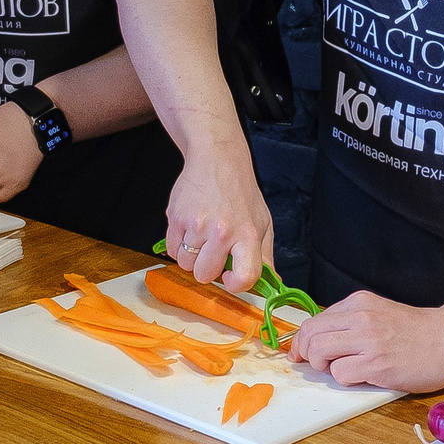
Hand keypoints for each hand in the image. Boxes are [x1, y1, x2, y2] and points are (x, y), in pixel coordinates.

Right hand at [161, 143, 271, 290]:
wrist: (217, 159)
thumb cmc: (241, 192)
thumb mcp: (263, 222)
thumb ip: (265, 255)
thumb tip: (272, 283)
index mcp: (248, 234)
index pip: (245, 277)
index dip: (236, 284)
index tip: (230, 276)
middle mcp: (223, 231)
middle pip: (205, 275)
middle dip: (208, 268)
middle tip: (214, 250)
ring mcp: (197, 224)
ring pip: (185, 265)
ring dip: (192, 257)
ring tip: (202, 236)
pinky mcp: (176, 217)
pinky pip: (171, 250)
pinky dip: (178, 245)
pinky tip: (190, 229)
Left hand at [287, 291, 443, 392]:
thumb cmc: (417, 331)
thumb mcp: (379, 313)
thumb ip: (352, 321)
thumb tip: (321, 339)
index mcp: (358, 303)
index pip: (314, 320)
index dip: (302, 341)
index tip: (300, 353)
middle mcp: (360, 317)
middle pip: (310, 335)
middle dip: (307, 354)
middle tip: (319, 365)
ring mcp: (368, 340)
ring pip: (319, 352)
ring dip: (323, 366)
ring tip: (342, 369)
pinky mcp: (376, 363)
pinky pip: (340, 374)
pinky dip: (344, 379)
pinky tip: (362, 376)